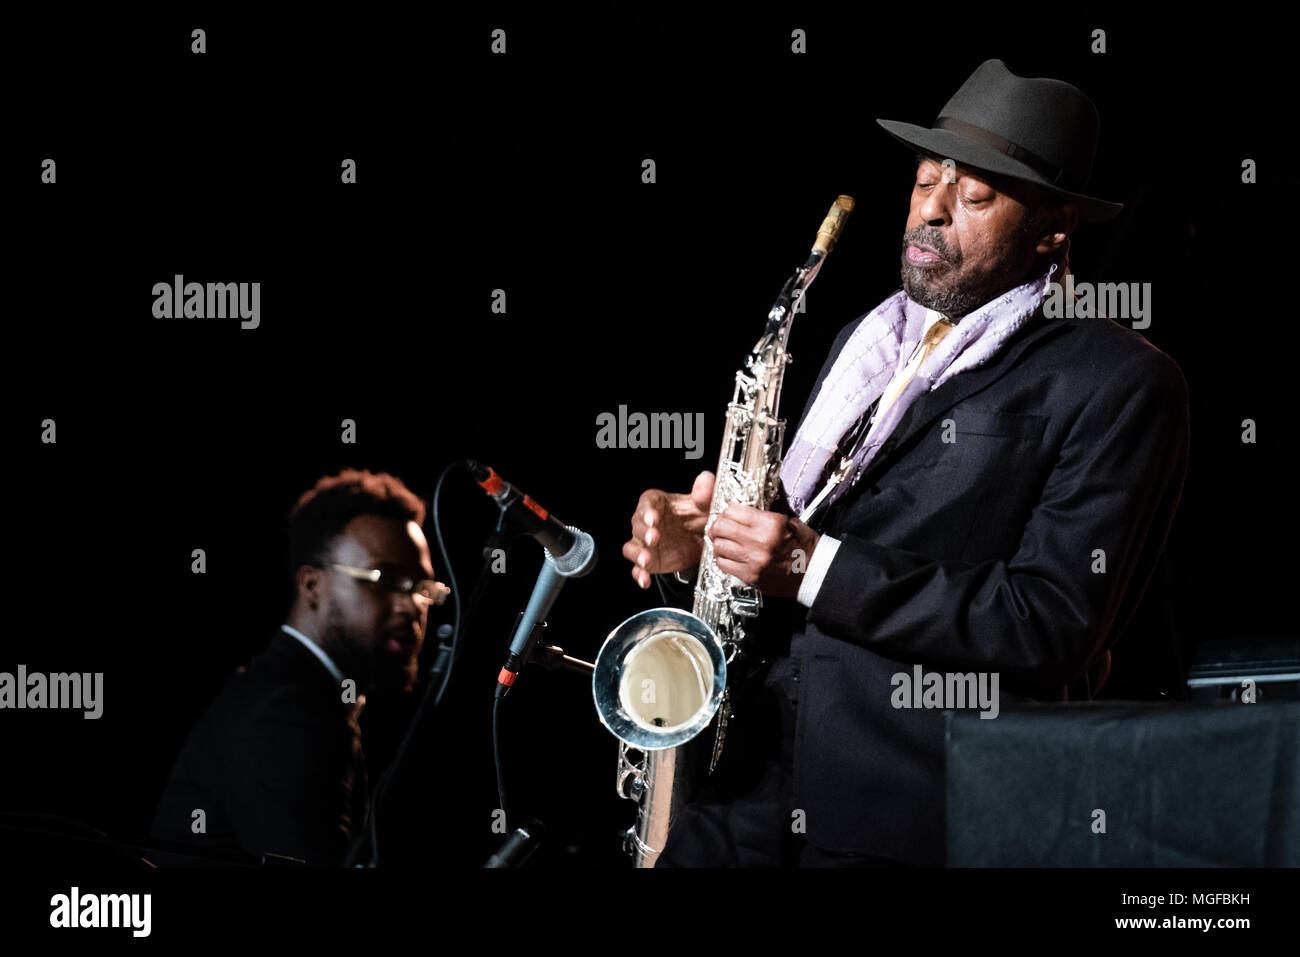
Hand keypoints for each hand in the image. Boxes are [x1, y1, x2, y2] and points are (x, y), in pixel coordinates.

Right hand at [622, 471, 714, 588]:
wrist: (702, 539)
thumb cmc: (697, 517)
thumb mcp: (705, 503)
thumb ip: (706, 492)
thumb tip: (704, 480)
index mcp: (657, 504)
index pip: (647, 503)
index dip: (647, 510)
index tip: (654, 517)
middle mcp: (646, 522)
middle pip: (637, 525)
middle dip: (644, 532)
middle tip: (653, 537)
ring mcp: (645, 543)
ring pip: (632, 547)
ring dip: (637, 554)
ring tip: (646, 560)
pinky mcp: (649, 561)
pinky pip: (638, 568)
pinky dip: (640, 574)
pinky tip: (645, 579)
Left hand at [708, 504, 820, 598]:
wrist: (815, 573)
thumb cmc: (805, 547)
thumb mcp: (789, 522)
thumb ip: (764, 517)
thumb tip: (742, 512)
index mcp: (771, 524)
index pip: (734, 511)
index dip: (727, 511)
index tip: (727, 514)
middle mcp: (760, 541)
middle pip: (721, 527)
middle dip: (717, 526)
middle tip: (720, 527)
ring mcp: (754, 560)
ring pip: (719, 546)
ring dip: (719, 543)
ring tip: (724, 542)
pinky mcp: (750, 576)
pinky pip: (724, 565)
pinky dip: (723, 559)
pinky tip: (729, 557)